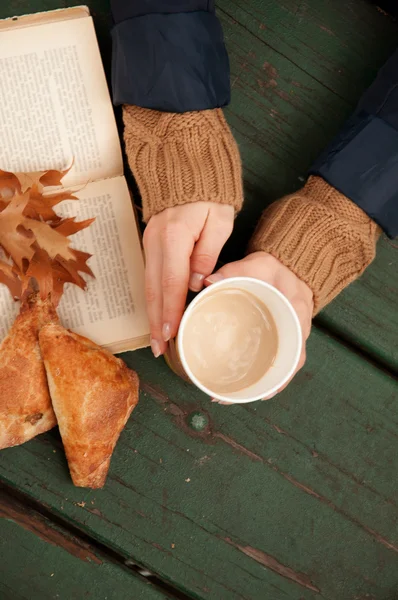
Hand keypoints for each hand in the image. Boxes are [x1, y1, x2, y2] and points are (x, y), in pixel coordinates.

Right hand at [143, 202, 233, 356]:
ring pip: (148, 287)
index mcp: (174, 237)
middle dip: (156, 322)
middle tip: (159, 349)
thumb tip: (197, 283)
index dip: (170, 310)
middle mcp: (155, 244)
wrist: (186, 170)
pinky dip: (153, 301)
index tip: (170, 333)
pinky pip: (150, 279)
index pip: (171, 281)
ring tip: (157, 341)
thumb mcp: (218, 220)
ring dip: (152, 315)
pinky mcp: (150, 247)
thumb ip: (208, 252)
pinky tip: (158, 317)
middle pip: (154, 290)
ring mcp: (149, 245)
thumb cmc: (209, 197)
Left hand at [205, 251, 313, 402]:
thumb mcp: (258, 265)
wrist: (288, 266)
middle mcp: (296, 332)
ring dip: (253, 385)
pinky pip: (268, 361)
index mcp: (297, 315)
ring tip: (223, 395)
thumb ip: (234, 270)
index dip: (281, 377)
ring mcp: (286, 338)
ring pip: (274, 369)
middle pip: (283, 368)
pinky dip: (253, 374)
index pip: (297, 353)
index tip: (262, 392)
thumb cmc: (274, 268)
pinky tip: (233, 383)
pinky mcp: (275, 338)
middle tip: (228, 396)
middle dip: (260, 387)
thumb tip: (207, 281)